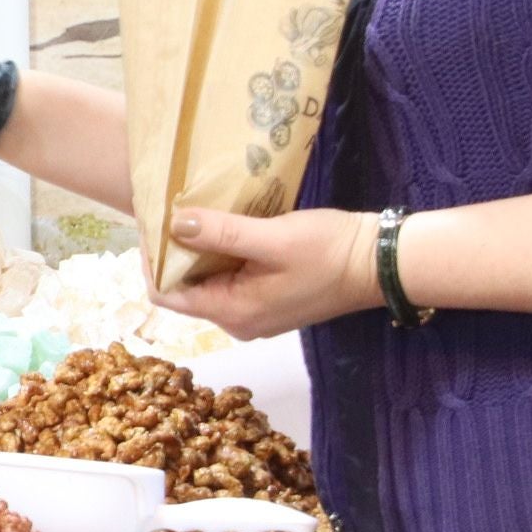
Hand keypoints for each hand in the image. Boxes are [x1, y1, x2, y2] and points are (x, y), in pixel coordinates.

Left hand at [152, 208, 384, 339]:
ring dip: (197, 250)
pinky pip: (230, 277)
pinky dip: (221, 253)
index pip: (167, 295)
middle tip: (169, 211)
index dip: (151, 261)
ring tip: (193, 212)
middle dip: (173, 252)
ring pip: (207, 281)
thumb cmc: (328, 251)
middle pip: (185, 288)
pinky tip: (223, 225)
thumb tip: (173, 225)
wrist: (381, 262)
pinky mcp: (268, 298)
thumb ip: (221, 233)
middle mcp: (238, 320)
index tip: (150, 225)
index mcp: (233, 312)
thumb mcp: (272, 238)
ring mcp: (254, 312)